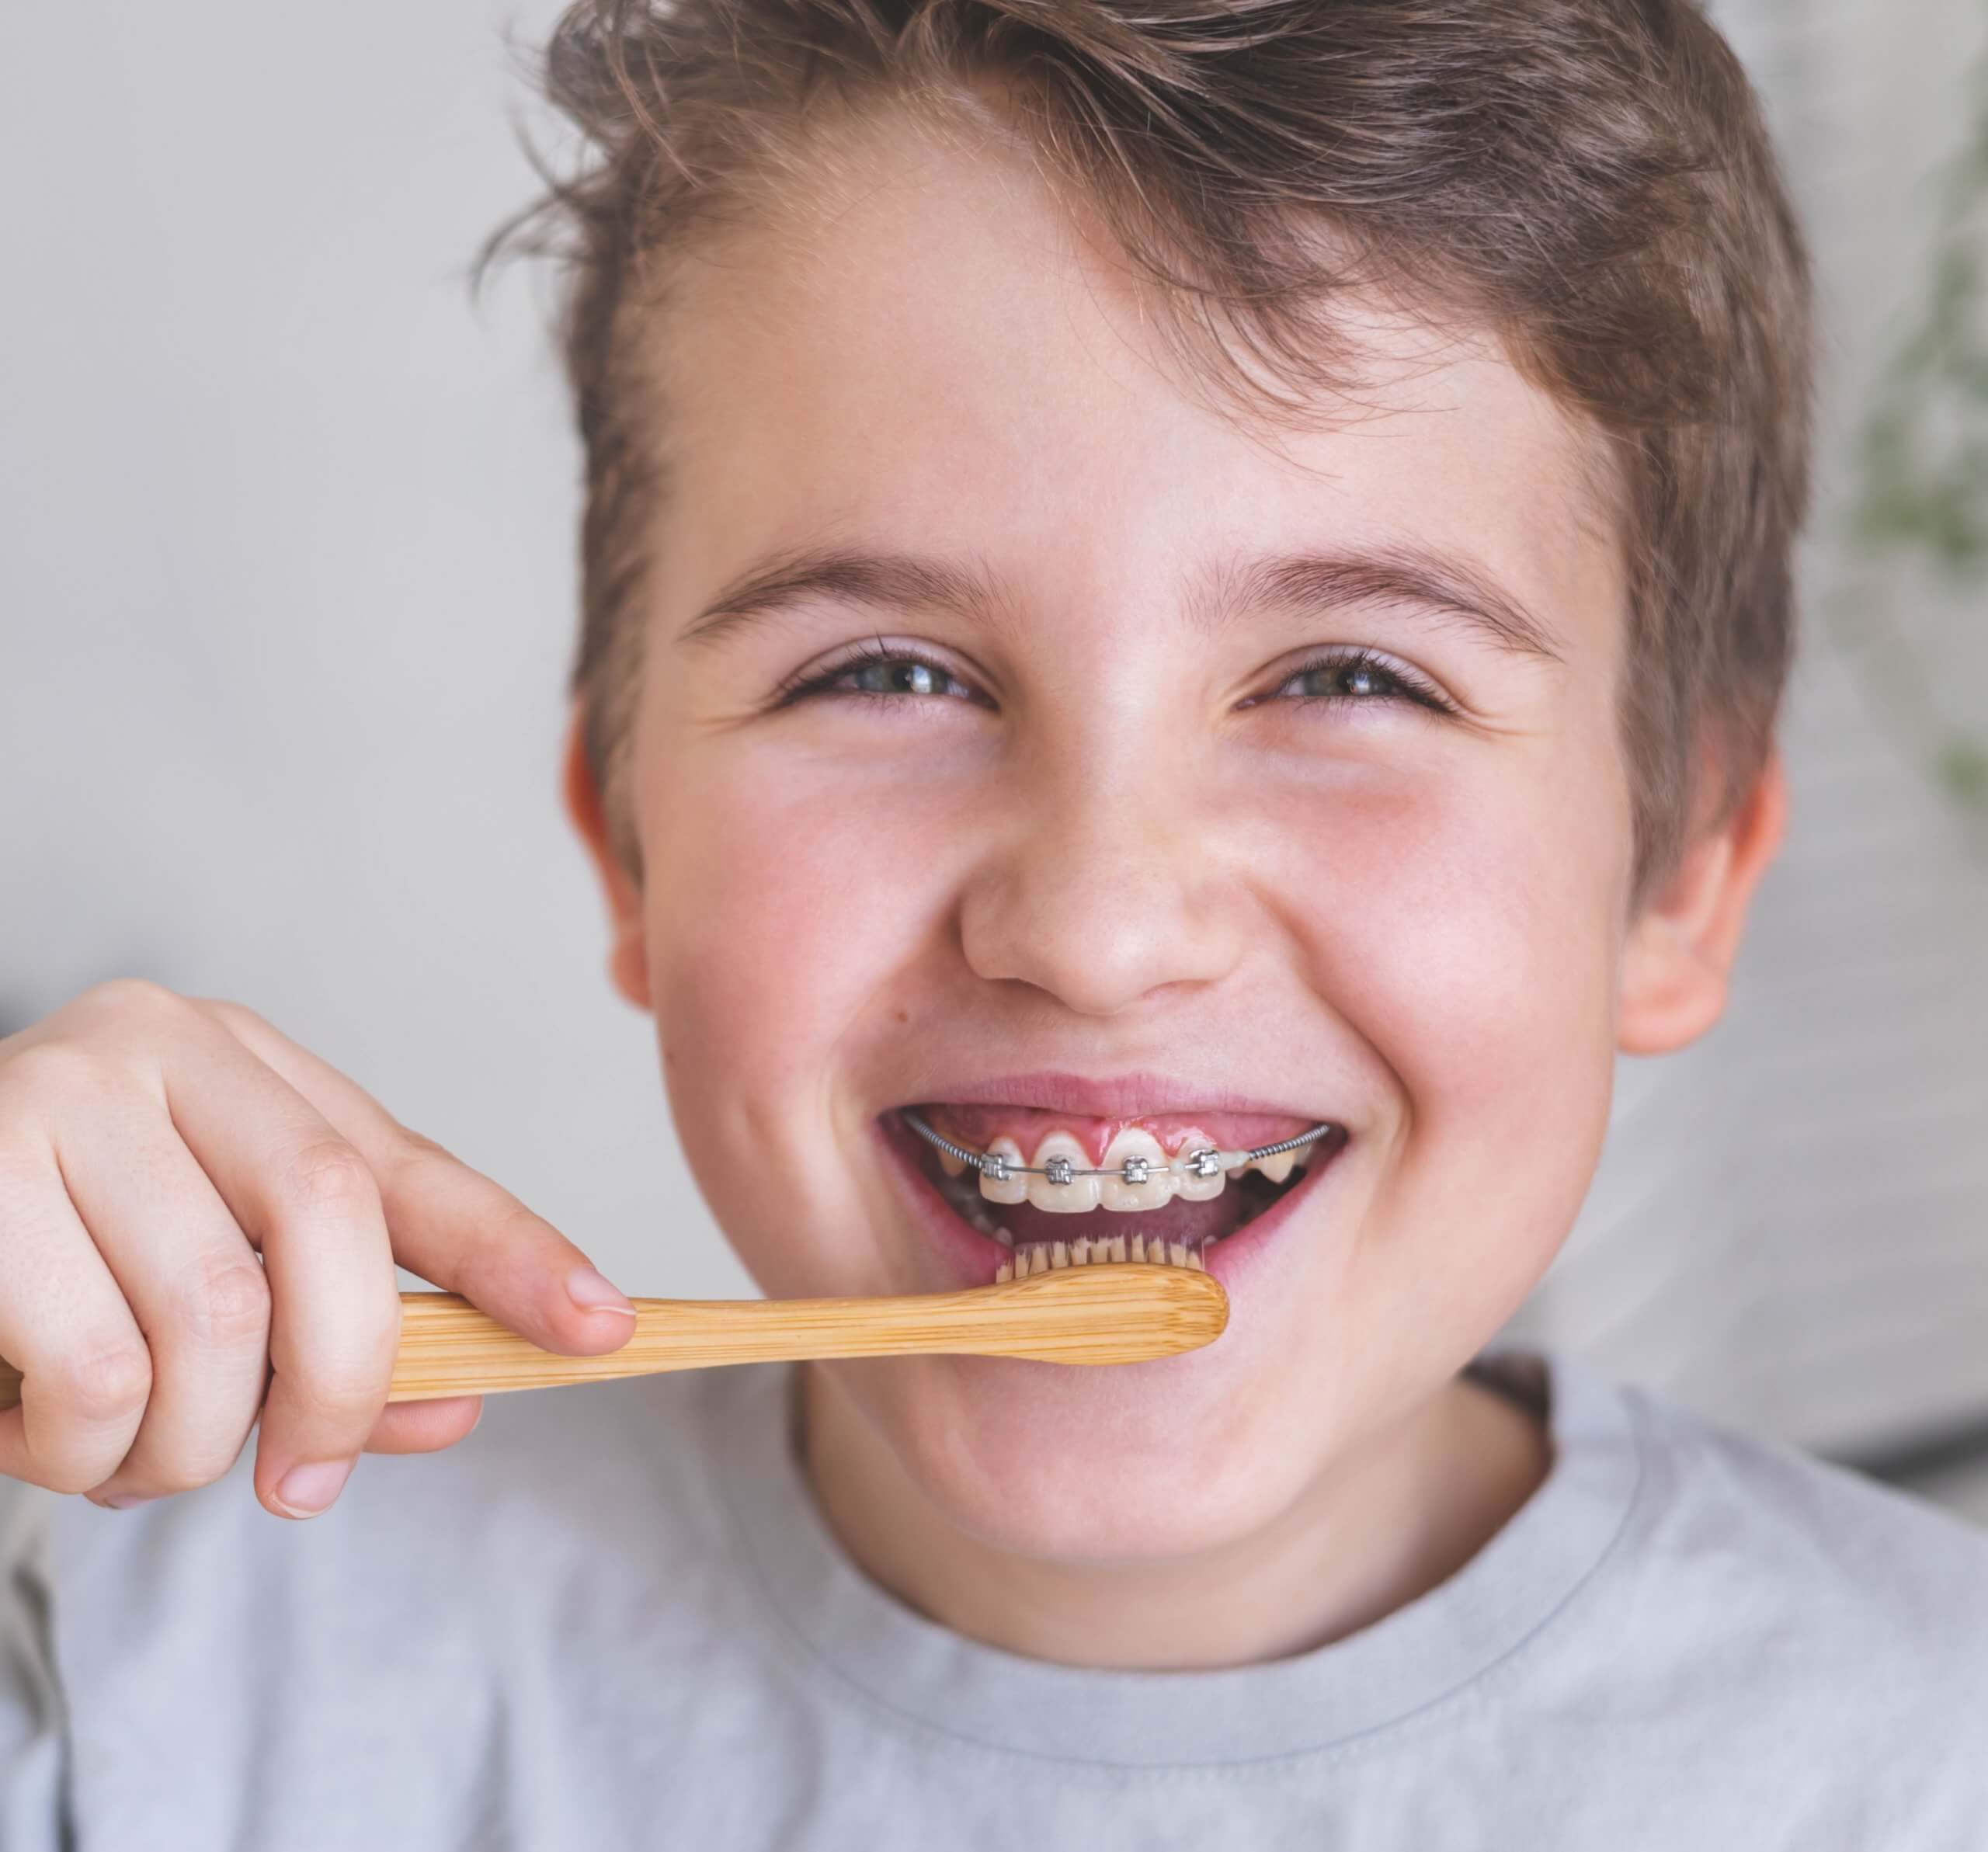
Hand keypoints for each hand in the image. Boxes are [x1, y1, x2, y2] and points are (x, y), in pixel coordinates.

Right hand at [0, 980, 638, 1518]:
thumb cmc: (50, 1256)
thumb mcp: (198, 1275)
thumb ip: (326, 1330)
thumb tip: (459, 1403)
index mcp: (242, 1063)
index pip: (409, 1168)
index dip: (514, 1254)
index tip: (606, 1329)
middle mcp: (161, 1046)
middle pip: (331, 1226)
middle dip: (341, 1386)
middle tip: (299, 1482)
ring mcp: (59, 1094)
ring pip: (211, 1319)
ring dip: (188, 1443)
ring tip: (129, 1454)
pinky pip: (92, 1370)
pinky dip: (86, 1451)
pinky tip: (45, 1432)